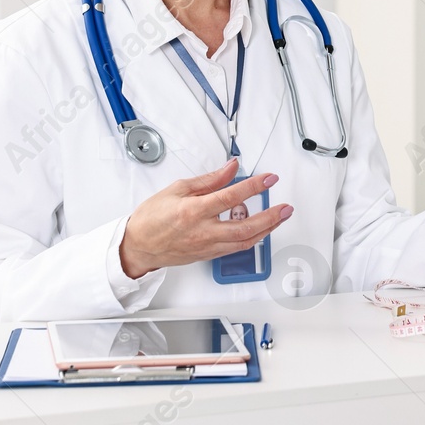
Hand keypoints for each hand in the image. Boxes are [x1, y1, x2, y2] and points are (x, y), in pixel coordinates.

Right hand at [119, 157, 291, 278]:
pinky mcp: (209, 256)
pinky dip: (252, 238)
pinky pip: (236, 248)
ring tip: (280, 217)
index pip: (231, 197)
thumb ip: (209, 180)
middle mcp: (203, 232)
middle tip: (286, 207)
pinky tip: (261, 230)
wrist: (138, 246)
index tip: (269, 179)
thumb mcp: (178, 189)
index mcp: (194, 211)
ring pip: (245, 241)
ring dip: (267, 229)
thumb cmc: (152, 218)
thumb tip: (231, 168)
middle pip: (246, 227)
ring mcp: (207, 247)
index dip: (254, 186)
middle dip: (271, 217)